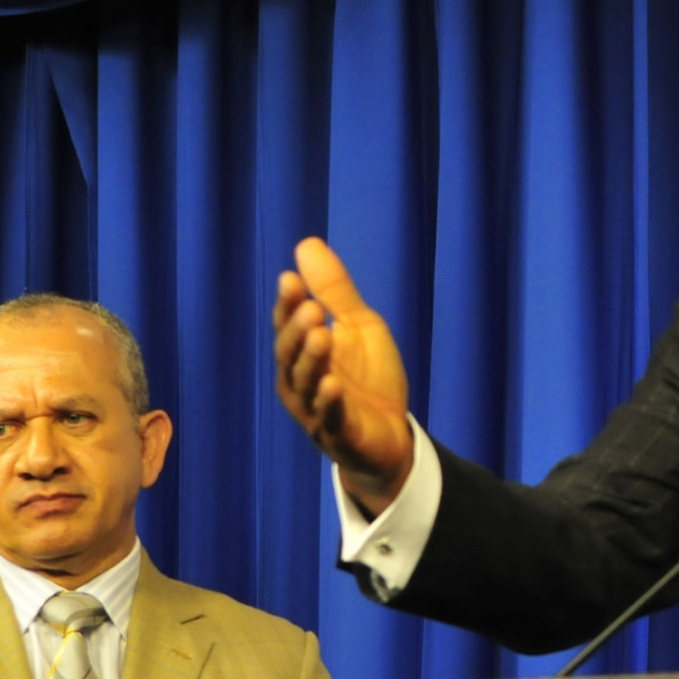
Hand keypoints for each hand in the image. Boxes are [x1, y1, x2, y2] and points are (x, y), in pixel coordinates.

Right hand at [273, 237, 414, 513]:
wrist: (391, 435)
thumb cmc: (368, 379)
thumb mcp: (358, 326)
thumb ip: (334, 290)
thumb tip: (306, 244)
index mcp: (301, 354)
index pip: (287, 325)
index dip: (287, 304)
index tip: (290, 280)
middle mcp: (298, 382)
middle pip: (290, 354)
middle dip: (297, 331)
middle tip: (310, 308)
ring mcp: (315, 411)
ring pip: (306, 385)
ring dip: (312, 361)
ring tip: (321, 336)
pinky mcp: (338, 435)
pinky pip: (330, 418)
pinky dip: (329, 402)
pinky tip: (333, 384)